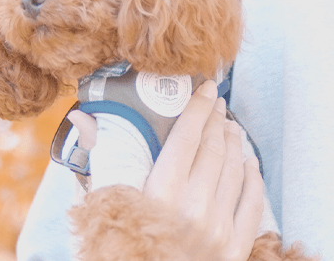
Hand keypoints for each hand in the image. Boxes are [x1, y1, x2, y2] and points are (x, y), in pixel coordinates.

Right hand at [68, 81, 263, 260]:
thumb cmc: (118, 241)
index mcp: (160, 192)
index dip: (199, 108)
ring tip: (230, 126)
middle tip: (218, 103)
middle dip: (217, 121)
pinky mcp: (233, 249)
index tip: (206, 88)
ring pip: (234, 172)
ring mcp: (217, 230)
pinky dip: (252, 179)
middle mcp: (193, 208)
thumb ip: (99, 155)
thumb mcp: (103, 201)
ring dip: (234, 143)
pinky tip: (248, 162)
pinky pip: (251, 204)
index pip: (188, 137)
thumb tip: (81, 116)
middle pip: (213, 150)